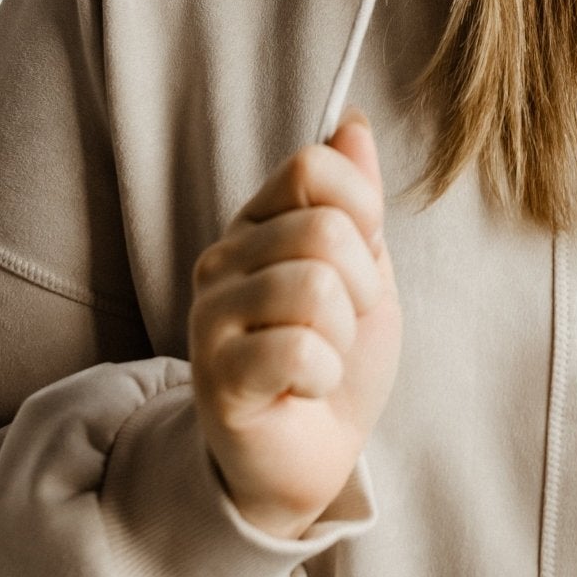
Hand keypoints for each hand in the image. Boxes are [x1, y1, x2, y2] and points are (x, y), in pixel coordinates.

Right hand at [188, 111, 402, 539]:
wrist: (314, 454)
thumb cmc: (336, 359)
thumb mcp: (364, 268)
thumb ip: (355, 199)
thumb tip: (352, 122)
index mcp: (257, 224)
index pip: (312, 166)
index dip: (362, 206)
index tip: (365, 254)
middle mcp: (223, 261)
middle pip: (323, 229)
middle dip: (363, 285)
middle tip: (345, 324)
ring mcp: (211, 318)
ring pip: (314, 287)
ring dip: (342, 335)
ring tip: (322, 357)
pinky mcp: (217, 378)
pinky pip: (297, 350)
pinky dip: (323, 374)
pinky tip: (303, 388)